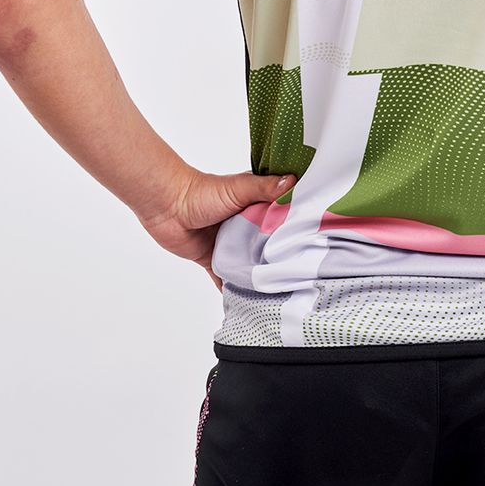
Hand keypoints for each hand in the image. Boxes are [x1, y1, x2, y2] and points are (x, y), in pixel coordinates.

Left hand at [139, 168, 296, 292]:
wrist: (167, 207)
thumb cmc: (203, 192)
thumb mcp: (239, 187)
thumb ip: (264, 188)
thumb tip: (293, 181)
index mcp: (256, 205)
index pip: (282, 218)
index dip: (297, 228)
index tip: (317, 241)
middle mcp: (246, 225)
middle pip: (268, 244)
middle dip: (281, 256)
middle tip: (304, 274)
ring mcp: (230, 244)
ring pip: (250, 263)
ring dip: (260, 275)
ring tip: (282, 292)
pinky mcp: (214, 259)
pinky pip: (227, 279)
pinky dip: (235, 290)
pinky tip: (250, 304)